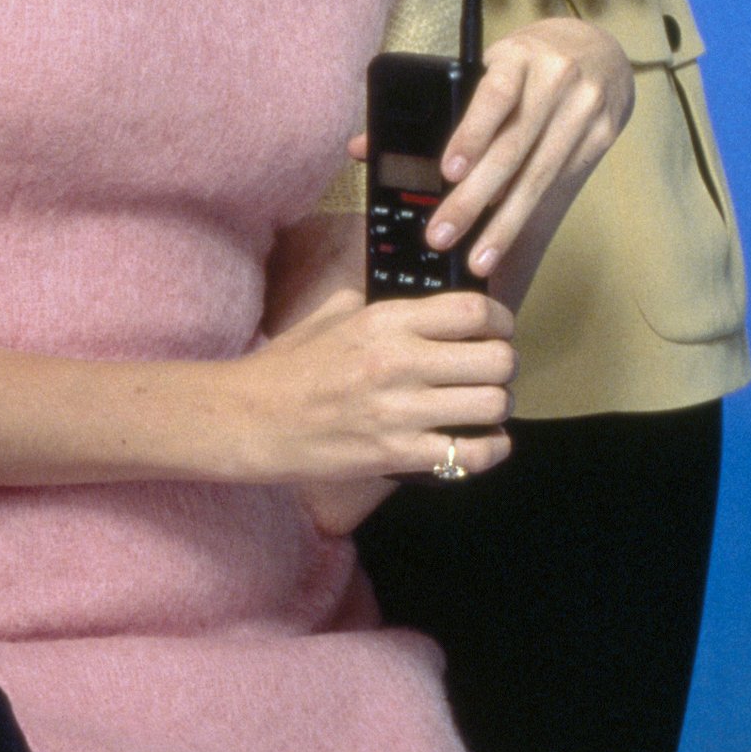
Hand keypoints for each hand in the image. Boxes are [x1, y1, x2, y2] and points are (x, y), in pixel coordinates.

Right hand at [225, 287, 514, 492]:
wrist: (247, 420)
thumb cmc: (286, 367)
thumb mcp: (330, 316)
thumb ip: (374, 301)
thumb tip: (411, 296)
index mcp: (385, 321)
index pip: (474, 311)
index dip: (500, 321)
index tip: (498, 330)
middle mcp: (399, 362)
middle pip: (496, 359)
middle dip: (503, 367)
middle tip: (490, 373)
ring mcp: (399, 411)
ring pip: (492, 405)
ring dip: (497, 407)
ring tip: (483, 408)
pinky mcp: (396, 455)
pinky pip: (470, 455)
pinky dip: (489, 451)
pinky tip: (485, 444)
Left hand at [426, 20, 632, 294]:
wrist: (599, 52)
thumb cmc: (526, 66)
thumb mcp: (485, 68)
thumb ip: (433, 108)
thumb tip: (362, 148)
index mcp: (518, 57)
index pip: (495, 95)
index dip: (472, 133)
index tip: (449, 171)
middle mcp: (556, 80)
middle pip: (513, 148)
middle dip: (475, 198)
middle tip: (441, 235)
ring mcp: (583, 111)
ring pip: (538, 176)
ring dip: (504, 224)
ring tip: (477, 259)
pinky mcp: (600, 139)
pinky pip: (559, 186)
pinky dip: (528, 216)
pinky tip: (506, 239)